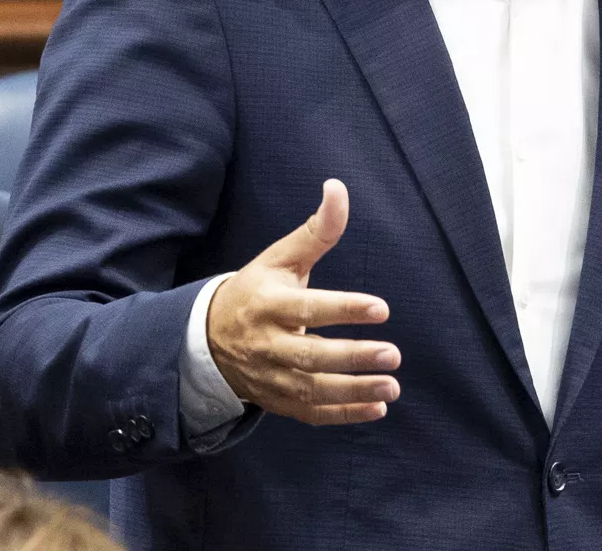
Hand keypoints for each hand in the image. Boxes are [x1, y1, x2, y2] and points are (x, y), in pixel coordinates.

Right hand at [206, 179, 399, 424]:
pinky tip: (377, 409)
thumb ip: (316, 230)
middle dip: (352, 358)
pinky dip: (343, 414)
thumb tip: (338, 188)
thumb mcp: (280, 258)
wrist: (208, 338)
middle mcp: (267, 344)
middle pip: (309, 355)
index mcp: (268, 304)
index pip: (308, 308)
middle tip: (393, 355)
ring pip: (312, 389)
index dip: (344, 309)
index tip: (381, 308)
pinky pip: (310, 413)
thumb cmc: (256, 290)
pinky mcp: (277, 400)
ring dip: (353, 391)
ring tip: (392, 387)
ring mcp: (270, 377)